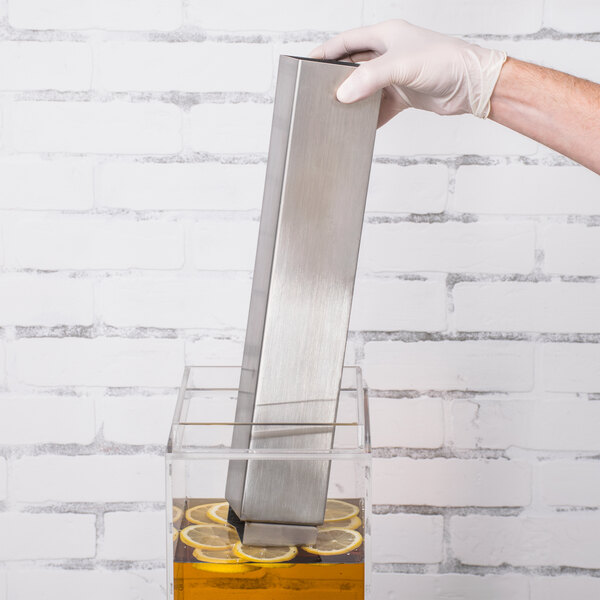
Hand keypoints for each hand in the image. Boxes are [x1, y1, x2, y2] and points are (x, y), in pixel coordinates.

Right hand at [310, 19, 505, 126]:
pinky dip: (371, 117)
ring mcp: (396, 75)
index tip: (307, 64)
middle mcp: (390, 53)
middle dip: (337, 79)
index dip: (326, 52)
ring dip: (354, 101)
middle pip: (354, 66)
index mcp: (386, 36)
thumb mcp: (402, 65)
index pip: (347, 41)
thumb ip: (370, 78)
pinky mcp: (404, 95)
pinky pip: (380, 107)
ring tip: (337, 112)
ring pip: (366, 89)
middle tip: (319, 93)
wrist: (472, 86)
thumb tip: (342, 94)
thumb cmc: (446, 62)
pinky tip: (361, 126)